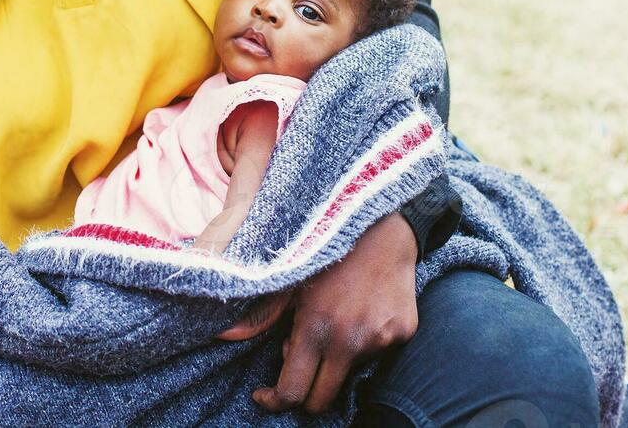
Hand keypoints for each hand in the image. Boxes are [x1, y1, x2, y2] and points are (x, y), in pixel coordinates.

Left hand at [216, 212, 418, 414]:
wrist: (384, 227)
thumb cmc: (329, 250)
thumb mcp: (291, 278)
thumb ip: (262, 313)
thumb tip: (224, 334)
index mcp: (315, 328)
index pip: (292, 392)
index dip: (275, 401)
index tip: (266, 395)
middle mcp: (349, 341)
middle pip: (321, 401)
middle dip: (304, 394)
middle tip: (299, 367)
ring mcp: (379, 340)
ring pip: (349, 375)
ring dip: (335, 361)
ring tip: (333, 323)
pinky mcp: (403, 334)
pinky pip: (376, 354)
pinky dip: (363, 344)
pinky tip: (360, 313)